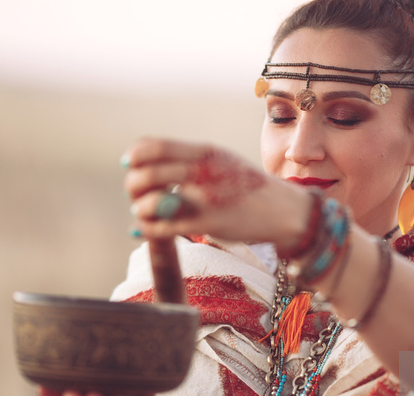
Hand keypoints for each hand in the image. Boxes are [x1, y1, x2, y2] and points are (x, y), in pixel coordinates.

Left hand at [123, 138, 311, 247]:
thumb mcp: (221, 160)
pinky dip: (149, 229)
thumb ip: (189, 158)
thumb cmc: (247, 185)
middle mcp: (202, 173)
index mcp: (204, 153)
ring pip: (151, 204)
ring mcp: (204, 200)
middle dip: (134, 187)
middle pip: (146, 175)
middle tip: (137, 193)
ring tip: (145, 211)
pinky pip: (164, 229)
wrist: (283, 209)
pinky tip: (149, 228)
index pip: (153, 147)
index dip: (134, 156)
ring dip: (141, 209)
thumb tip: (148, 160)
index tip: (130, 164)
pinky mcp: (207, 225)